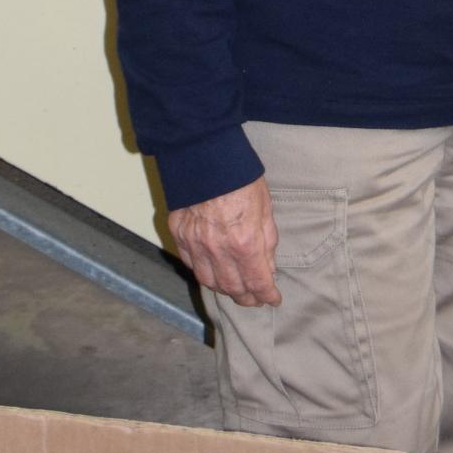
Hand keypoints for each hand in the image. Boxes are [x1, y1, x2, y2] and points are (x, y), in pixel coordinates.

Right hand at [168, 175, 280, 307]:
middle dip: (247, 297)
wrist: (206, 154)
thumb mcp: (265, 207)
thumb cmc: (240, 177)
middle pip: (233, 288)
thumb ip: (267, 241)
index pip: (257, 283)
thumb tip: (268, 268)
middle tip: (255, 298)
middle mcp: (218, 249)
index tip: (273, 299)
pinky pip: (191, 264)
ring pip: (209, 282)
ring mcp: (195, 244)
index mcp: (244, 242)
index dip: (267, 295)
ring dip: (225, 289)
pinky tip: (213, 271)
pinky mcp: (179, 235)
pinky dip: (204, 272)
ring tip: (235, 288)